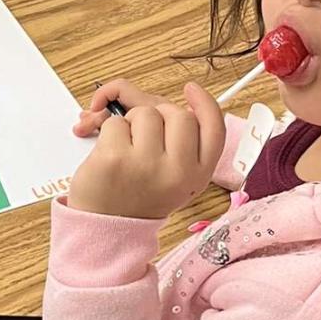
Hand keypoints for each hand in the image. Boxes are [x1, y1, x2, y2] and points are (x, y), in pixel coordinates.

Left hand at [66, 82, 224, 220]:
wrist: (106, 229)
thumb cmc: (138, 198)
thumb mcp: (175, 180)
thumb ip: (184, 146)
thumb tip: (184, 104)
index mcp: (196, 176)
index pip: (214, 129)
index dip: (205, 104)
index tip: (190, 90)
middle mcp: (177, 171)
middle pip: (178, 114)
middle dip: (158, 117)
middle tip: (145, 137)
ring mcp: (146, 163)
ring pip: (145, 114)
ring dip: (131, 124)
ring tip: (127, 152)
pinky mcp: (115, 158)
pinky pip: (115, 122)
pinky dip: (108, 133)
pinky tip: (109, 156)